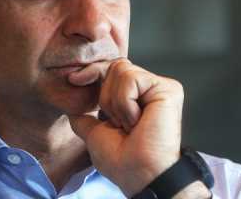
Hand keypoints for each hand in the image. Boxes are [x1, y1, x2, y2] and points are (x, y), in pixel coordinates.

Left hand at [67, 58, 183, 196]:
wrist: (139, 173)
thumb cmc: (122, 161)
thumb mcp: (96, 134)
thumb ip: (85, 118)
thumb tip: (72, 109)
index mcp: (134, 98)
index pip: (110, 70)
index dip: (92, 72)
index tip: (73, 79)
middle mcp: (148, 89)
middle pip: (114, 67)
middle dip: (105, 97)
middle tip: (119, 124)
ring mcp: (159, 87)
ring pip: (121, 70)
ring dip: (116, 103)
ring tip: (129, 125)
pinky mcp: (168, 88)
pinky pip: (131, 79)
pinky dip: (125, 103)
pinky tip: (137, 121)